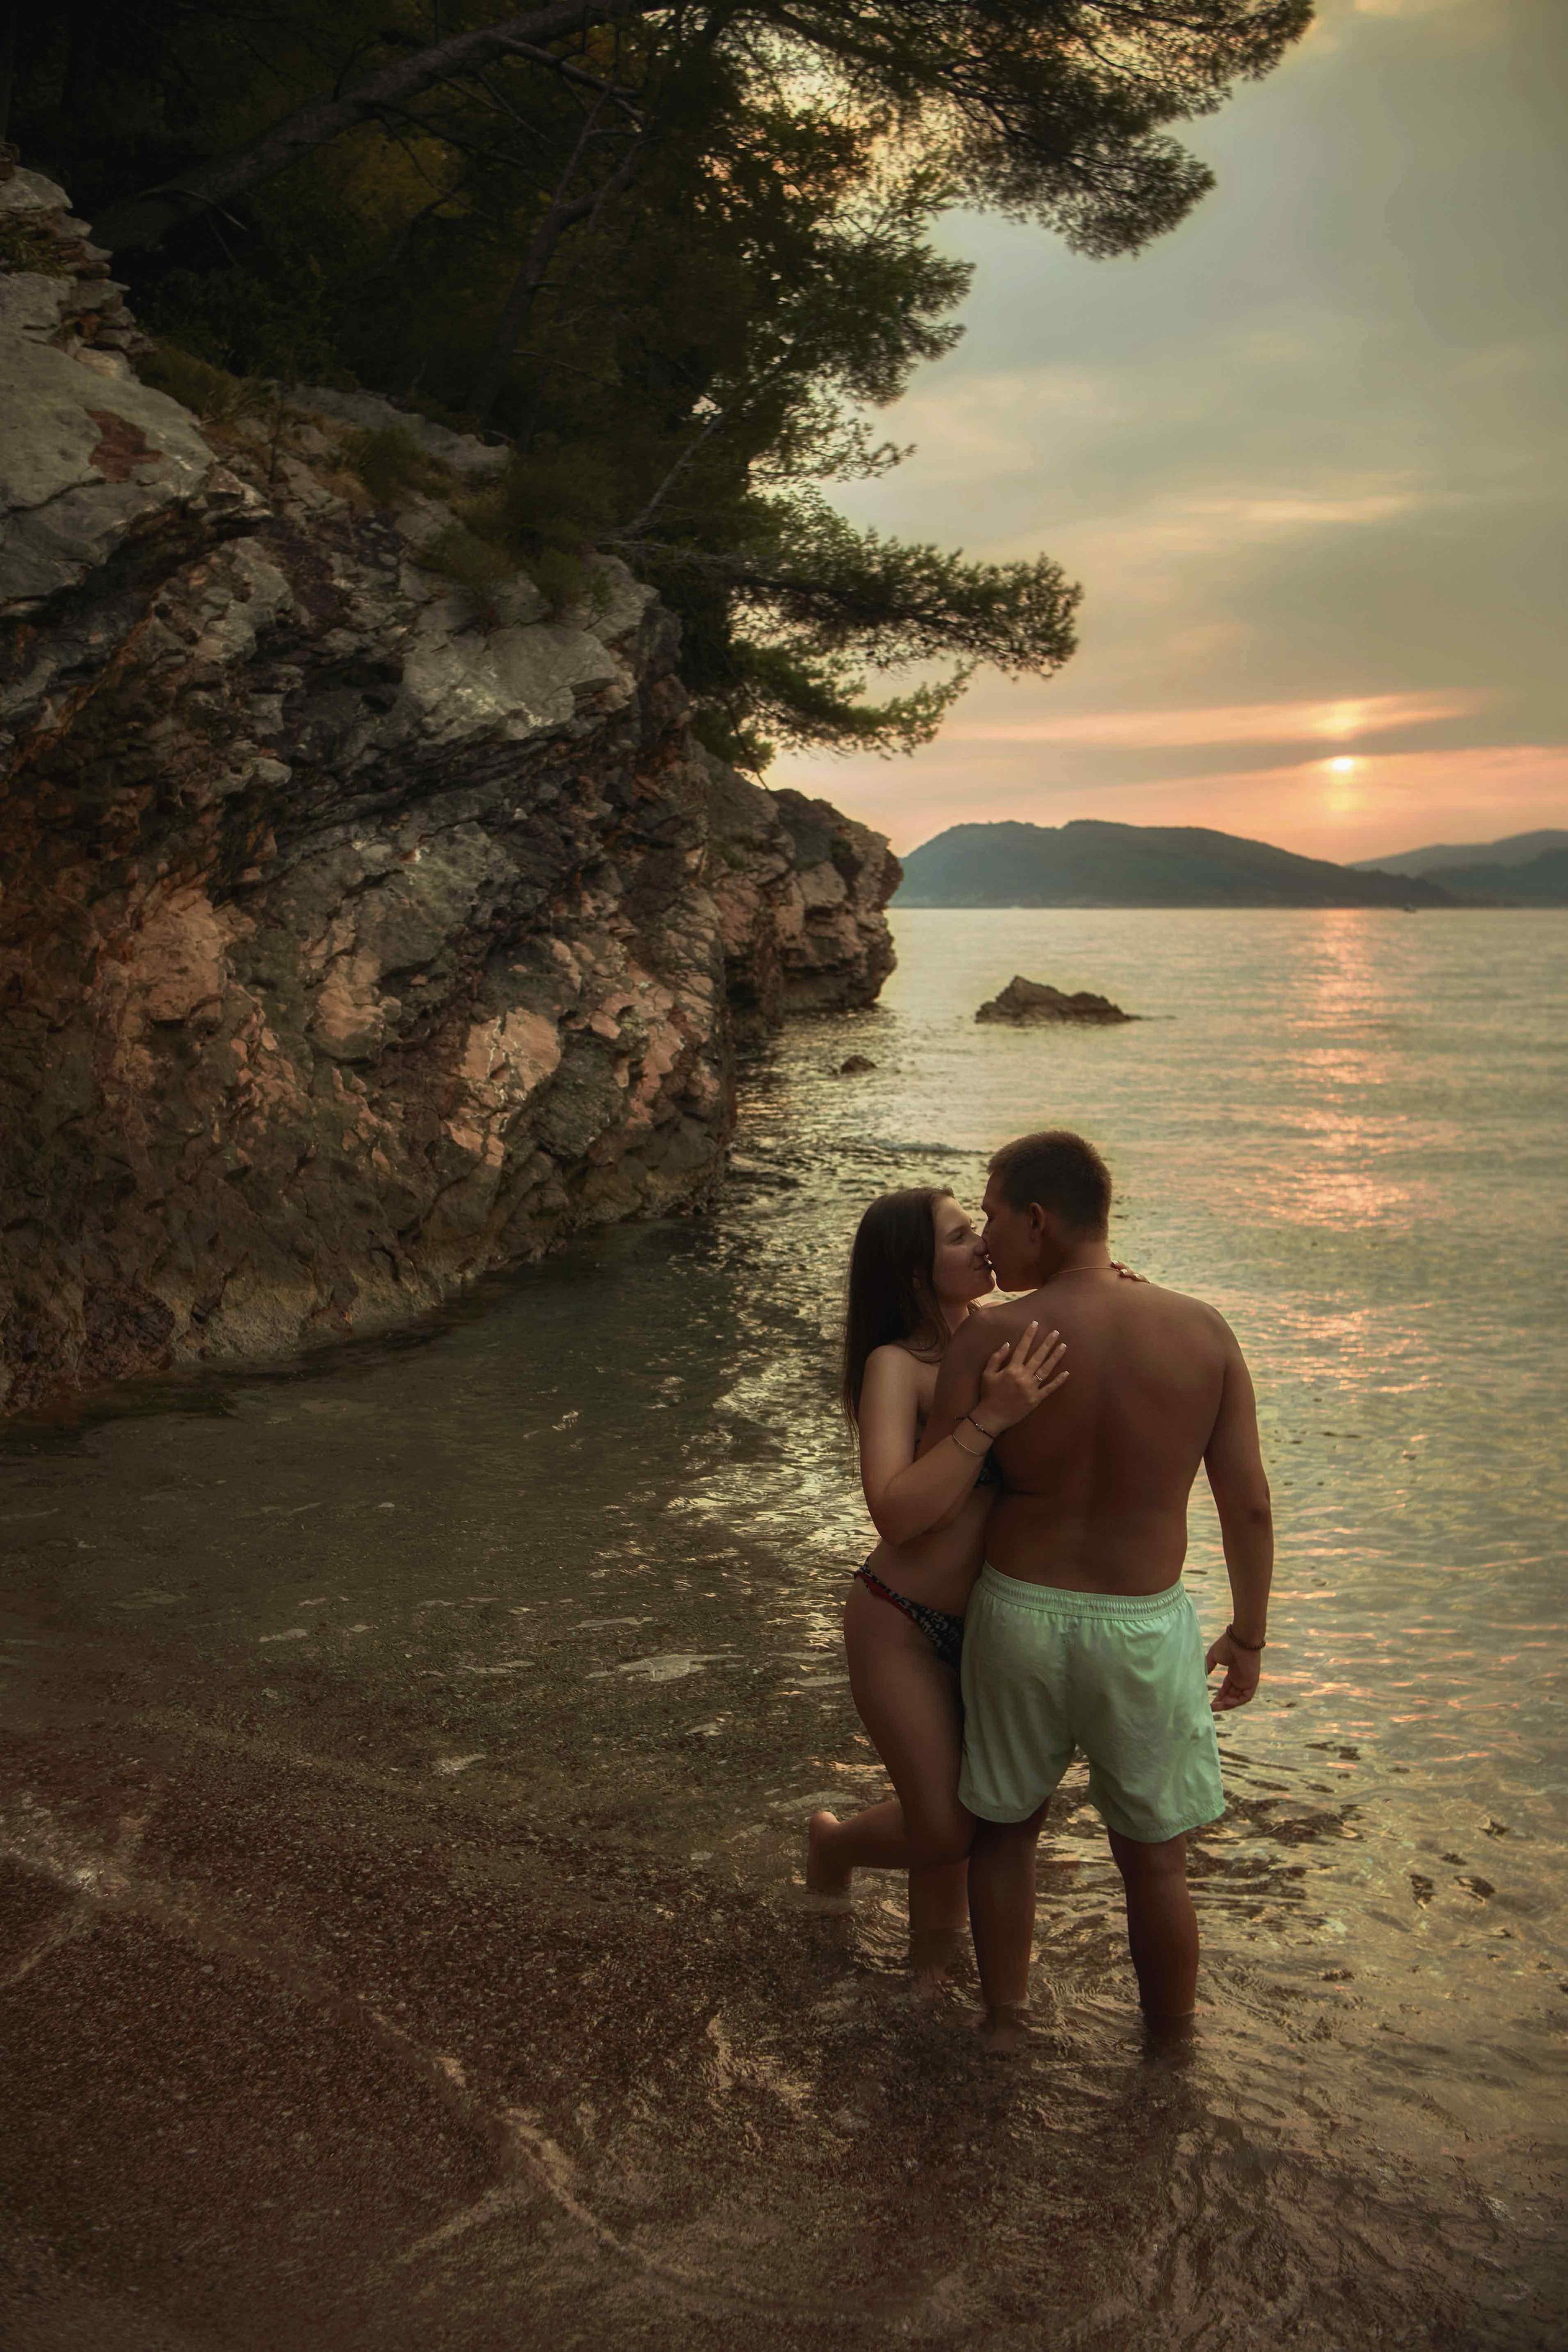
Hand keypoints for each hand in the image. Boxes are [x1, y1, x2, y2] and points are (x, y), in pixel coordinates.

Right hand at [975, 1320, 1067, 1434]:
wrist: (992, 1417)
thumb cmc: (988, 1394)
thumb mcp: (987, 1374)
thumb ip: (996, 1358)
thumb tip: (1007, 1344)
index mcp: (1012, 1369)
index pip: (1022, 1348)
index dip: (1029, 1335)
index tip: (1035, 1324)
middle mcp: (1024, 1376)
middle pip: (1038, 1356)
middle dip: (1047, 1343)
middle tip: (1056, 1333)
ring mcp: (1032, 1388)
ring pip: (1046, 1370)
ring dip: (1055, 1357)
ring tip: (1063, 1346)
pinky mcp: (1036, 1399)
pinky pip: (1049, 1388)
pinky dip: (1058, 1381)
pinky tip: (1066, 1373)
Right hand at [1204, 1631, 1261, 1712]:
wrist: (1241, 1638)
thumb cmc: (1228, 1644)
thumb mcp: (1214, 1657)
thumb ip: (1208, 1667)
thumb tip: (1200, 1677)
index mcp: (1234, 1671)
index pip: (1227, 1688)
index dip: (1219, 1695)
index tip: (1209, 1701)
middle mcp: (1241, 1678)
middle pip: (1232, 1695)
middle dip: (1221, 1702)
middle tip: (1210, 1708)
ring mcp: (1247, 1681)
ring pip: (1237, 1698)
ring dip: (1227, 1704)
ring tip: (1214, 1707)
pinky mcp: (1252, 1682)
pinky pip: (1245, 1697)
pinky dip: (1235, 1702)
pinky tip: (1225, 1702)